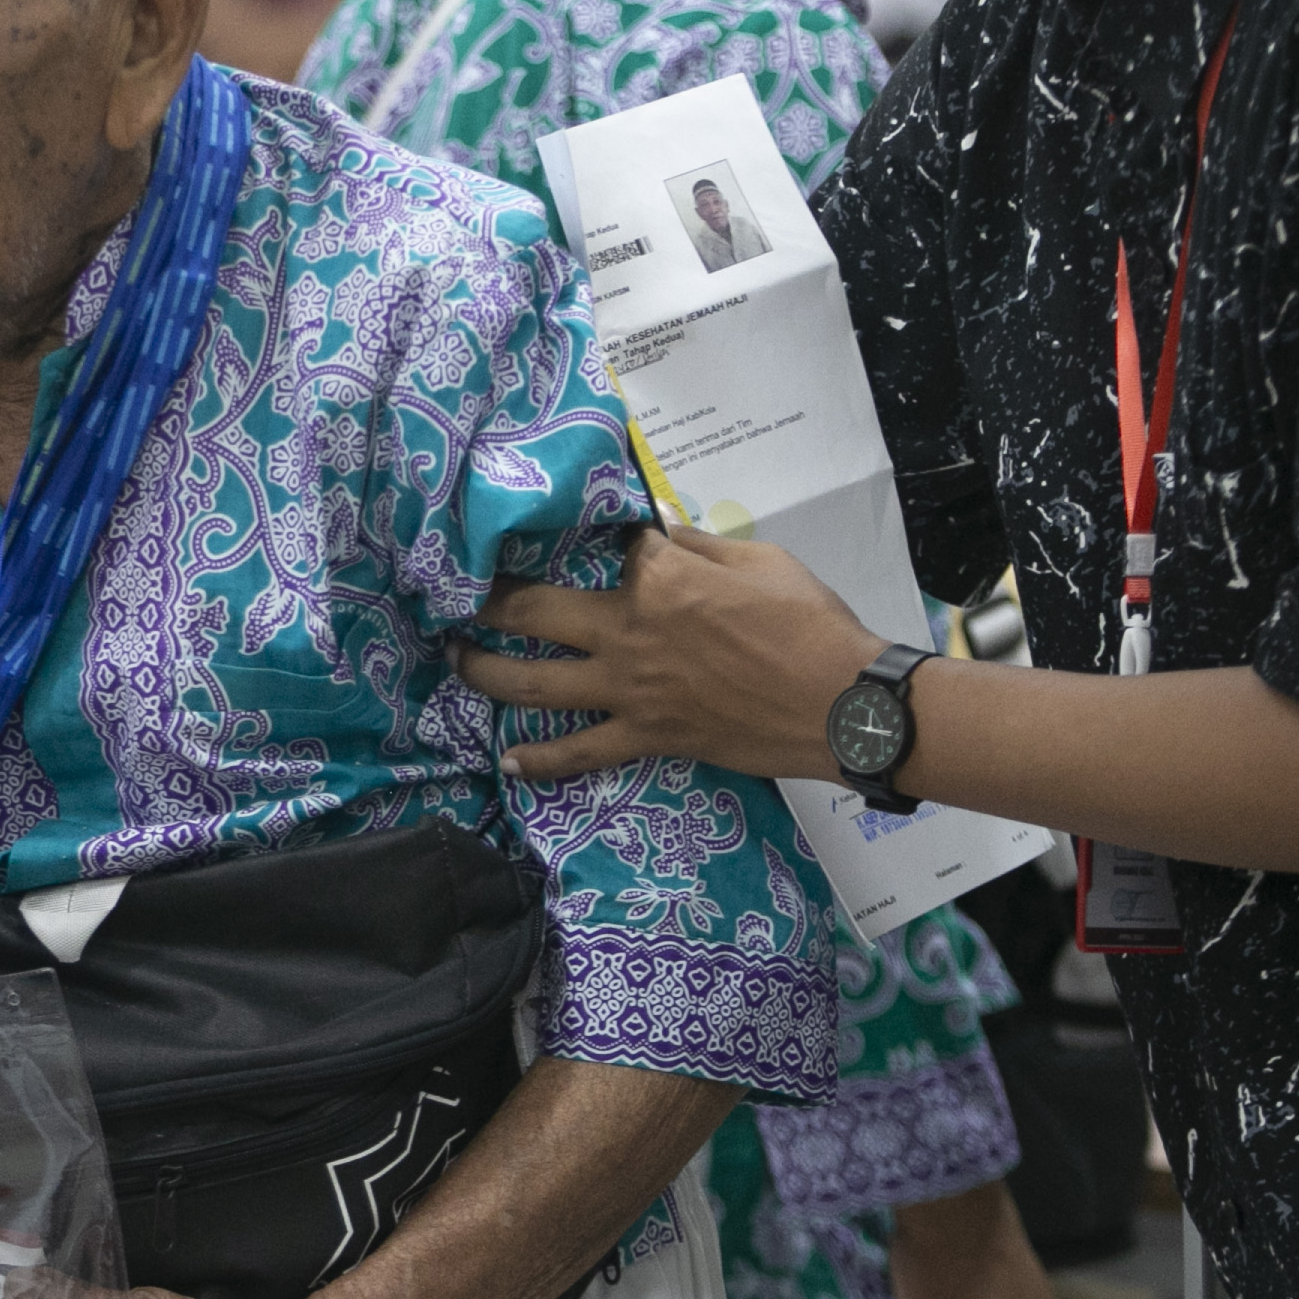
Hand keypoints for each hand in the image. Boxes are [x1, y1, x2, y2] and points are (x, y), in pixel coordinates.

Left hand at [457, 526, 881, 787]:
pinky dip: (540, 762)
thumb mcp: (760, 559)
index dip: (603, 540)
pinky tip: (507, 763)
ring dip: (484, 670)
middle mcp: (627, 629)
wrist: (841, 705)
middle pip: (533, 609)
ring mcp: (629, 690)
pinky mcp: (645, 737)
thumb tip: (661, 534)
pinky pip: (579, 753)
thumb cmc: (809, 623)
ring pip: (533, 683)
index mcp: (659, 575)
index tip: (592, 537)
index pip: (611, 546)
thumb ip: (700, 546)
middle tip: (457, 593)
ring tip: (457, 659)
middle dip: (487, 599)